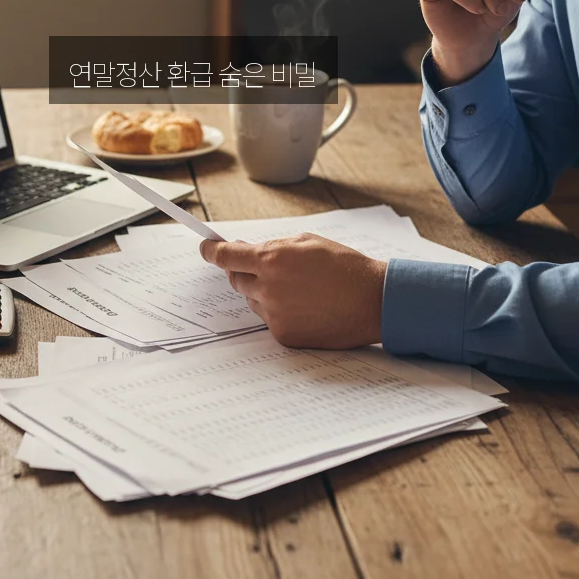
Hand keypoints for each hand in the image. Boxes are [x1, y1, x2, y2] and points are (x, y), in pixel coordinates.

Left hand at [199, 233, 385, 348]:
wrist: (373, 301)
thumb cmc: (344, 266)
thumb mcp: (307, 242)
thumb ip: (274, 247)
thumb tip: (250, 252)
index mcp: (272, 259)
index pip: (227, 256)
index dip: (212, 252)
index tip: (205, 249)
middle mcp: (268, 287)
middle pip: (236, 279)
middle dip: (244, 271)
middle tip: (264, 268)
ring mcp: (274, 314)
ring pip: (253, 300)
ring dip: (264, 292)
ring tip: (298, 288)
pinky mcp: (284, 336)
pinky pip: (269, 320)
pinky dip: (279, 311)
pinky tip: (305, 306)